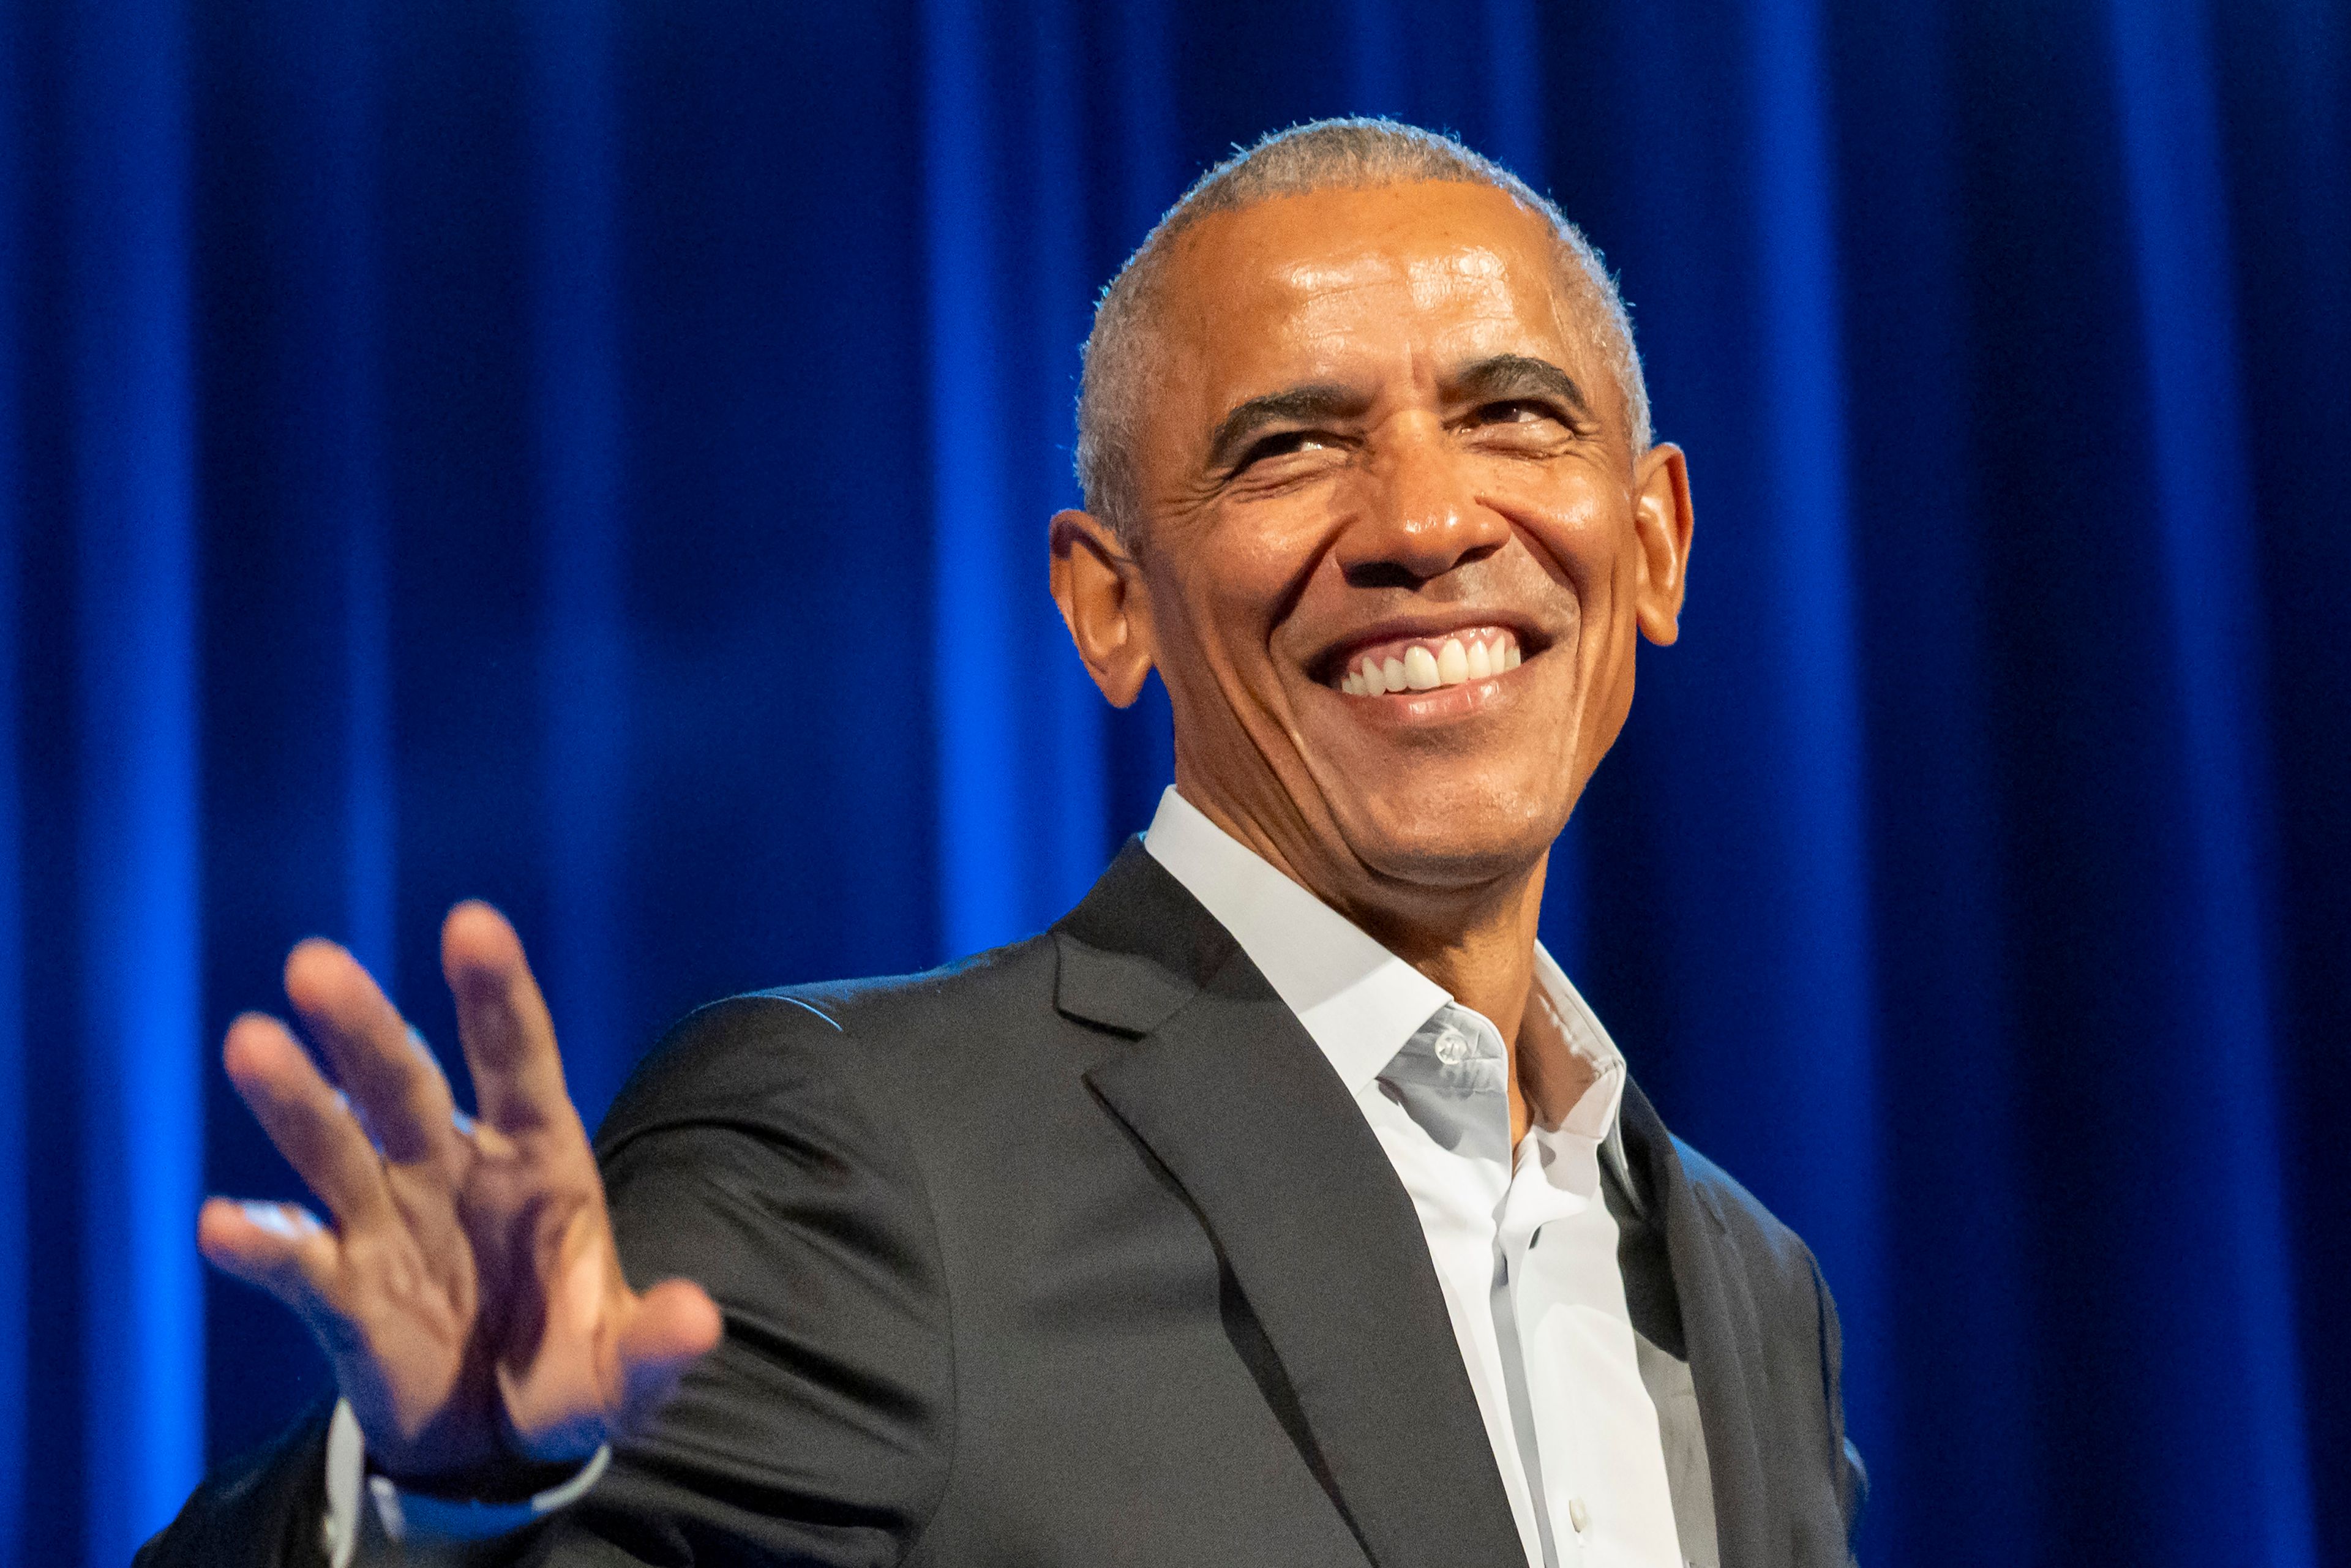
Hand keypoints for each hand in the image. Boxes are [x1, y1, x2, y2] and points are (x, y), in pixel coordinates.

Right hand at [198, 902, 722, 1488]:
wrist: (502, 1440)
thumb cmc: (571, 1369)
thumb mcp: (626, 1367)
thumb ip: (656, 1344)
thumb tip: (699, 1322)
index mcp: (538, 1160)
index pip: (518, 1060)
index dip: (496, 995)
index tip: (470, 923)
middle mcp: (455, 1172)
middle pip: (406, 1087)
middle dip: (365, 1027)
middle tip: (316, 963)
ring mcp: (390, 1225)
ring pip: (336, 1148)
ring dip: (296, 1101)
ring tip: (251, 1043)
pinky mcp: (341, 1296)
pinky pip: (297, 1262)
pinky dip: (262, 1244)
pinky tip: (225, 1224)